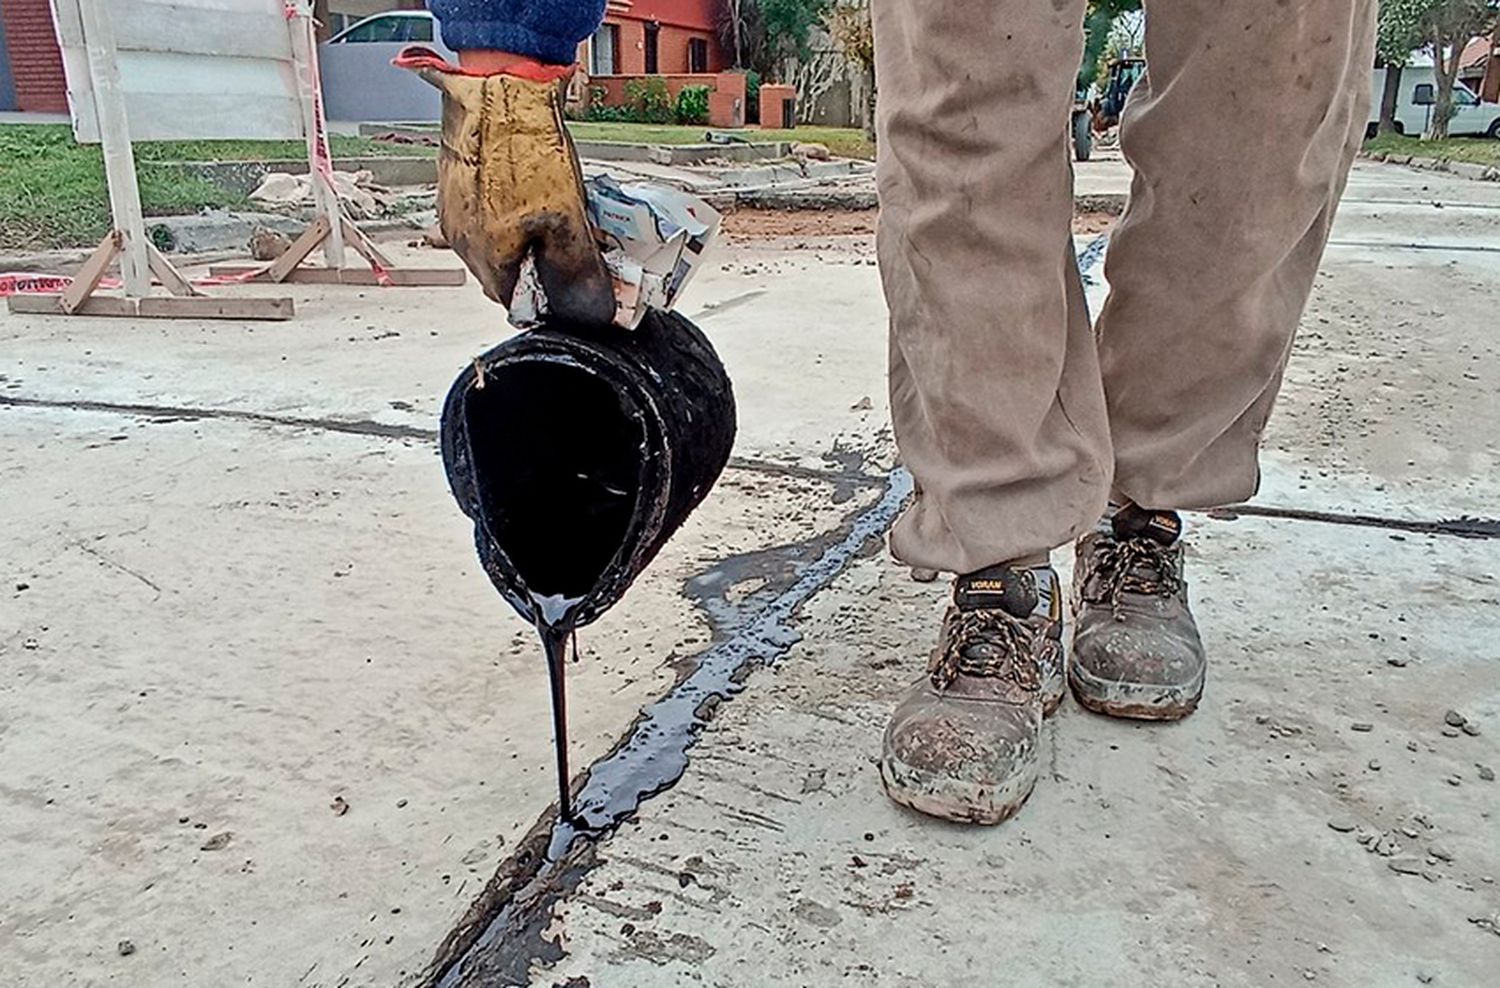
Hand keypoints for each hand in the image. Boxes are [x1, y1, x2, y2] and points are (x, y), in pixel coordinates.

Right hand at [396, 47, 613, 325]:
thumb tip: (591, 309)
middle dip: (537, 264)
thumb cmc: (526, 147)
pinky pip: (482, 212)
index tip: (571, 281)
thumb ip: (576, 271)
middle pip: (503, 271)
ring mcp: (452, 208)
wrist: (498, 87)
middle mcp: (460, 237)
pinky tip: (528, 189)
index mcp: (485, 255)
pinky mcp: (453, 181)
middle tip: (568, 243)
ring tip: (551, 212)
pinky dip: (505, 210)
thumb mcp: (566, 220)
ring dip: (521, 237)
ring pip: (492, 241)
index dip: (548, 295)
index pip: (516, 300)